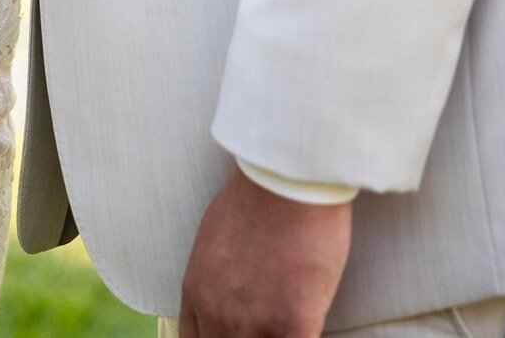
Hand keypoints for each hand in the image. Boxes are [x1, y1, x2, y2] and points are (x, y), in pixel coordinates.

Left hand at [179, 168, 351, 336]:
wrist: (282, 182)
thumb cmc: (254, 199)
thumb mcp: (213, 242)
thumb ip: (216, 279)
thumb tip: (229, 294)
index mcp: (196, 293)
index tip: (238, 334)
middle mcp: (218, 314)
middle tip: (264, 330)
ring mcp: (254, 324)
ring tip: (287, 328)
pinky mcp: (292, 326)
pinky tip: (308, 329)